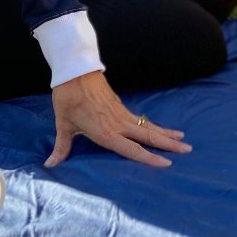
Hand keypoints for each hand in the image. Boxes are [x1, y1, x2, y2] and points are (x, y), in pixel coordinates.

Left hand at [45, 70, 191, 168]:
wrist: (75, 71)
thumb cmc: (68, 99)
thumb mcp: (63, 124)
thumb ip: (61, 147)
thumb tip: (50, 165)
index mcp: (105, 133)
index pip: (132, 149)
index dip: (149, 158)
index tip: (167, 164)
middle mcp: (118, 125)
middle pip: (149, 137)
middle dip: (169, 144)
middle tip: (187, 151)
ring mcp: (122, 115)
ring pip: (149, 127)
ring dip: (167, 134)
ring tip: (183, 140)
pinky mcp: (122, 107)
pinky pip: (143, 120)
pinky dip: (156, 126)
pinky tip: (163, 130)